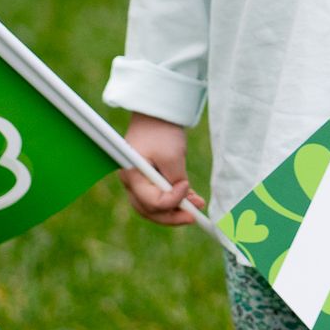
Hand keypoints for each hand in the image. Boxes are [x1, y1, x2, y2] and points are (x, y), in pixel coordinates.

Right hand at [121, 112, 203, 226]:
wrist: (156, 113)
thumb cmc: (161, 131)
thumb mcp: (172, 156)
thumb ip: (176, 181)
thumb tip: (183, 200)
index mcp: (132, 176)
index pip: (152, 202)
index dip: (173, 200)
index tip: (187, 186)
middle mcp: (131, 182)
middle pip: (149, 210)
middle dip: (173, 216)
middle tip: (194, 216)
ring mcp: (137, 181)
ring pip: (154, 207)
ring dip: (175, 209)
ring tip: (198, 205)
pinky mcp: (147, 178)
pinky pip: (158, 197)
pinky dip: (174, 200)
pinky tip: (192, 199)